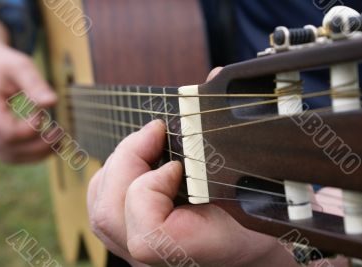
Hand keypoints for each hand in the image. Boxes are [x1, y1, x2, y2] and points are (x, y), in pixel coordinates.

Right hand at [0, 14, 56, 162]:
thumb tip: (53, 102)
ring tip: (60, 141)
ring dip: (38, 154)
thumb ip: (34, 83)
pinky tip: (51, 143)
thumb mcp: (18, 66)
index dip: (30, 129)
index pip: (8, 133)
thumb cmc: (3, 63)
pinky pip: (12, 154)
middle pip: (10, 150)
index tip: (42, 113)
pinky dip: (32, 153)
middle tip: (61, 131)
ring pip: (11, 157)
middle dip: (40, 145)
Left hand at [87, 120, 291, 266]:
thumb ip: (236, 132)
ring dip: (118, 165)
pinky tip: (136, 162)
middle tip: (155, 132)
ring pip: (100, 210)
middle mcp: (161, 259)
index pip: (148, 236)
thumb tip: (213, 77)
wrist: (249, 251)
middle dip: (127, 160)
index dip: (152, 190)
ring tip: (146, 144)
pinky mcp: (132, 241)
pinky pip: (102, 209)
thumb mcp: (261, 177)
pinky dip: (111, 177)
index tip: (178, 165)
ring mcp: (140, 253)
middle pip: (110, 214)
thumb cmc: (259, 219)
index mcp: (197, 249)